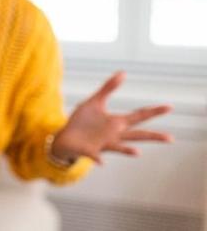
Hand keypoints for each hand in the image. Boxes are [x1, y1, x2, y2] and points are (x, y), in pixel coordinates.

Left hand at [51, 71, 172, 164]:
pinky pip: (94, 156)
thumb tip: (123, 72)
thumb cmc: (82, 121)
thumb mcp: (95, 102)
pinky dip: (98, 159)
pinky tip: (102, 163)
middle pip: (136, 135)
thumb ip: (108, 88)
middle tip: (170, 138)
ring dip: (127, 150)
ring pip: (118, 148)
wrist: (66, 137)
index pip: (139, 116)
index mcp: (116, 123)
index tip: (170, 107)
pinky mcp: (89, 151)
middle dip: (153, 136)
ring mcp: (102, 145)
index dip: (154, 111)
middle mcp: (113, 136)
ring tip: (138, 153)